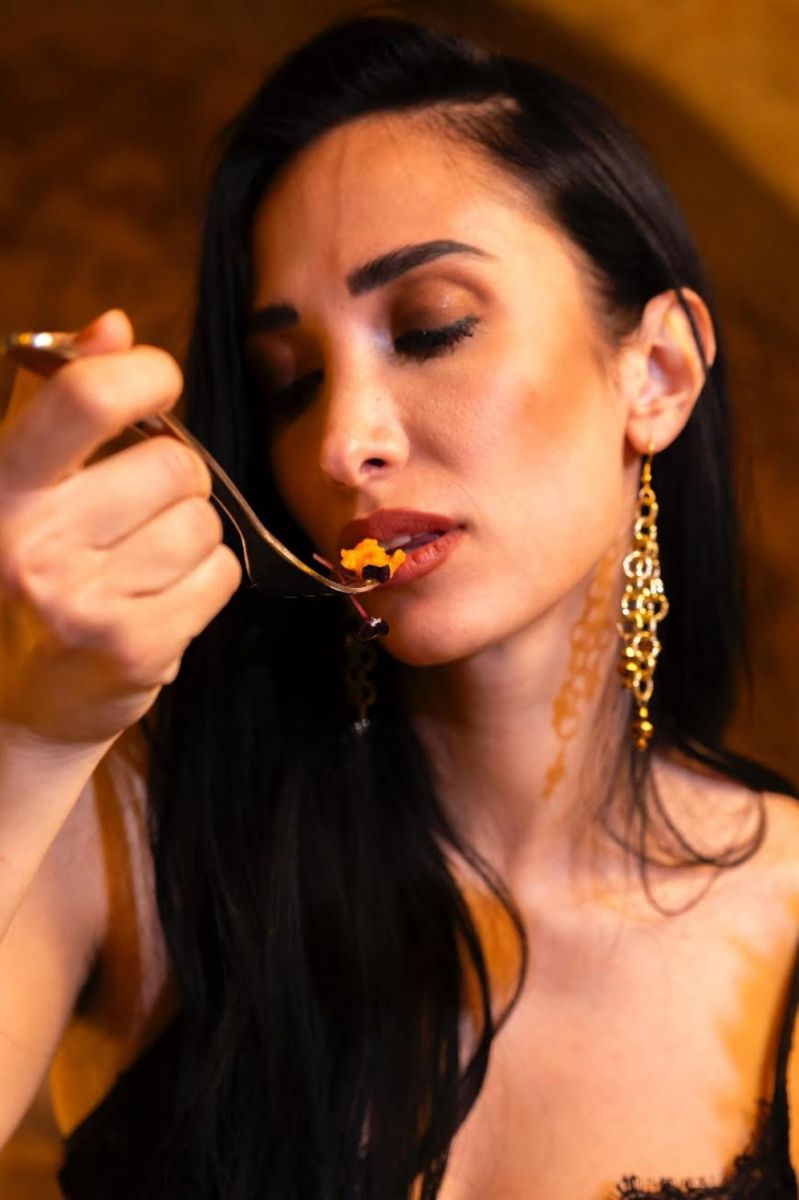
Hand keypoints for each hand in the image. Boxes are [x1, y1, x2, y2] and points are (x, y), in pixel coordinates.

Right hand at [0, 310, 241, 746]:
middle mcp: (33, 542)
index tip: (158, 385)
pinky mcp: (134, 648)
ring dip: (190, 539)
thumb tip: (115, 326)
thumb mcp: (23, 484)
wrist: (16, 704)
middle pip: (175, 465)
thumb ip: (64, 402)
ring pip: (204, 523)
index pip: (86, 399)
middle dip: (174, 483)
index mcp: (0, 486)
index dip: (145, 376)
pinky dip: (205, 584)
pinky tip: (161, 603)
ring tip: (143, 568)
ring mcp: (83, 601)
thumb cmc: (29, 575)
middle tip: (138, 516)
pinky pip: (221, 575)